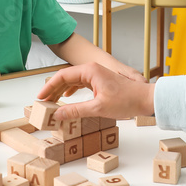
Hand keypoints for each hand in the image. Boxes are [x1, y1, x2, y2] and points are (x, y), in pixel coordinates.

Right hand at [36, 62, 154, 121]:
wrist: (145, 99)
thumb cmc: (126, 100)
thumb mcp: (98, 108)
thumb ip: (75, 111)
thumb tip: (58, 114)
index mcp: (89, 71)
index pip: (62, 76)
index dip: (49, 87)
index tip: (40, 97)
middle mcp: (91, 70)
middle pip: (66, 78)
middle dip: (53, 90)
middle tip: (43, 103)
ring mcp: (96, 75)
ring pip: (73, 81)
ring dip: (61, 91)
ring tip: (52, 102)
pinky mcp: (100, 81)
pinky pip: (81, 84)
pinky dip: (72, 91)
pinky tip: (66, 97)